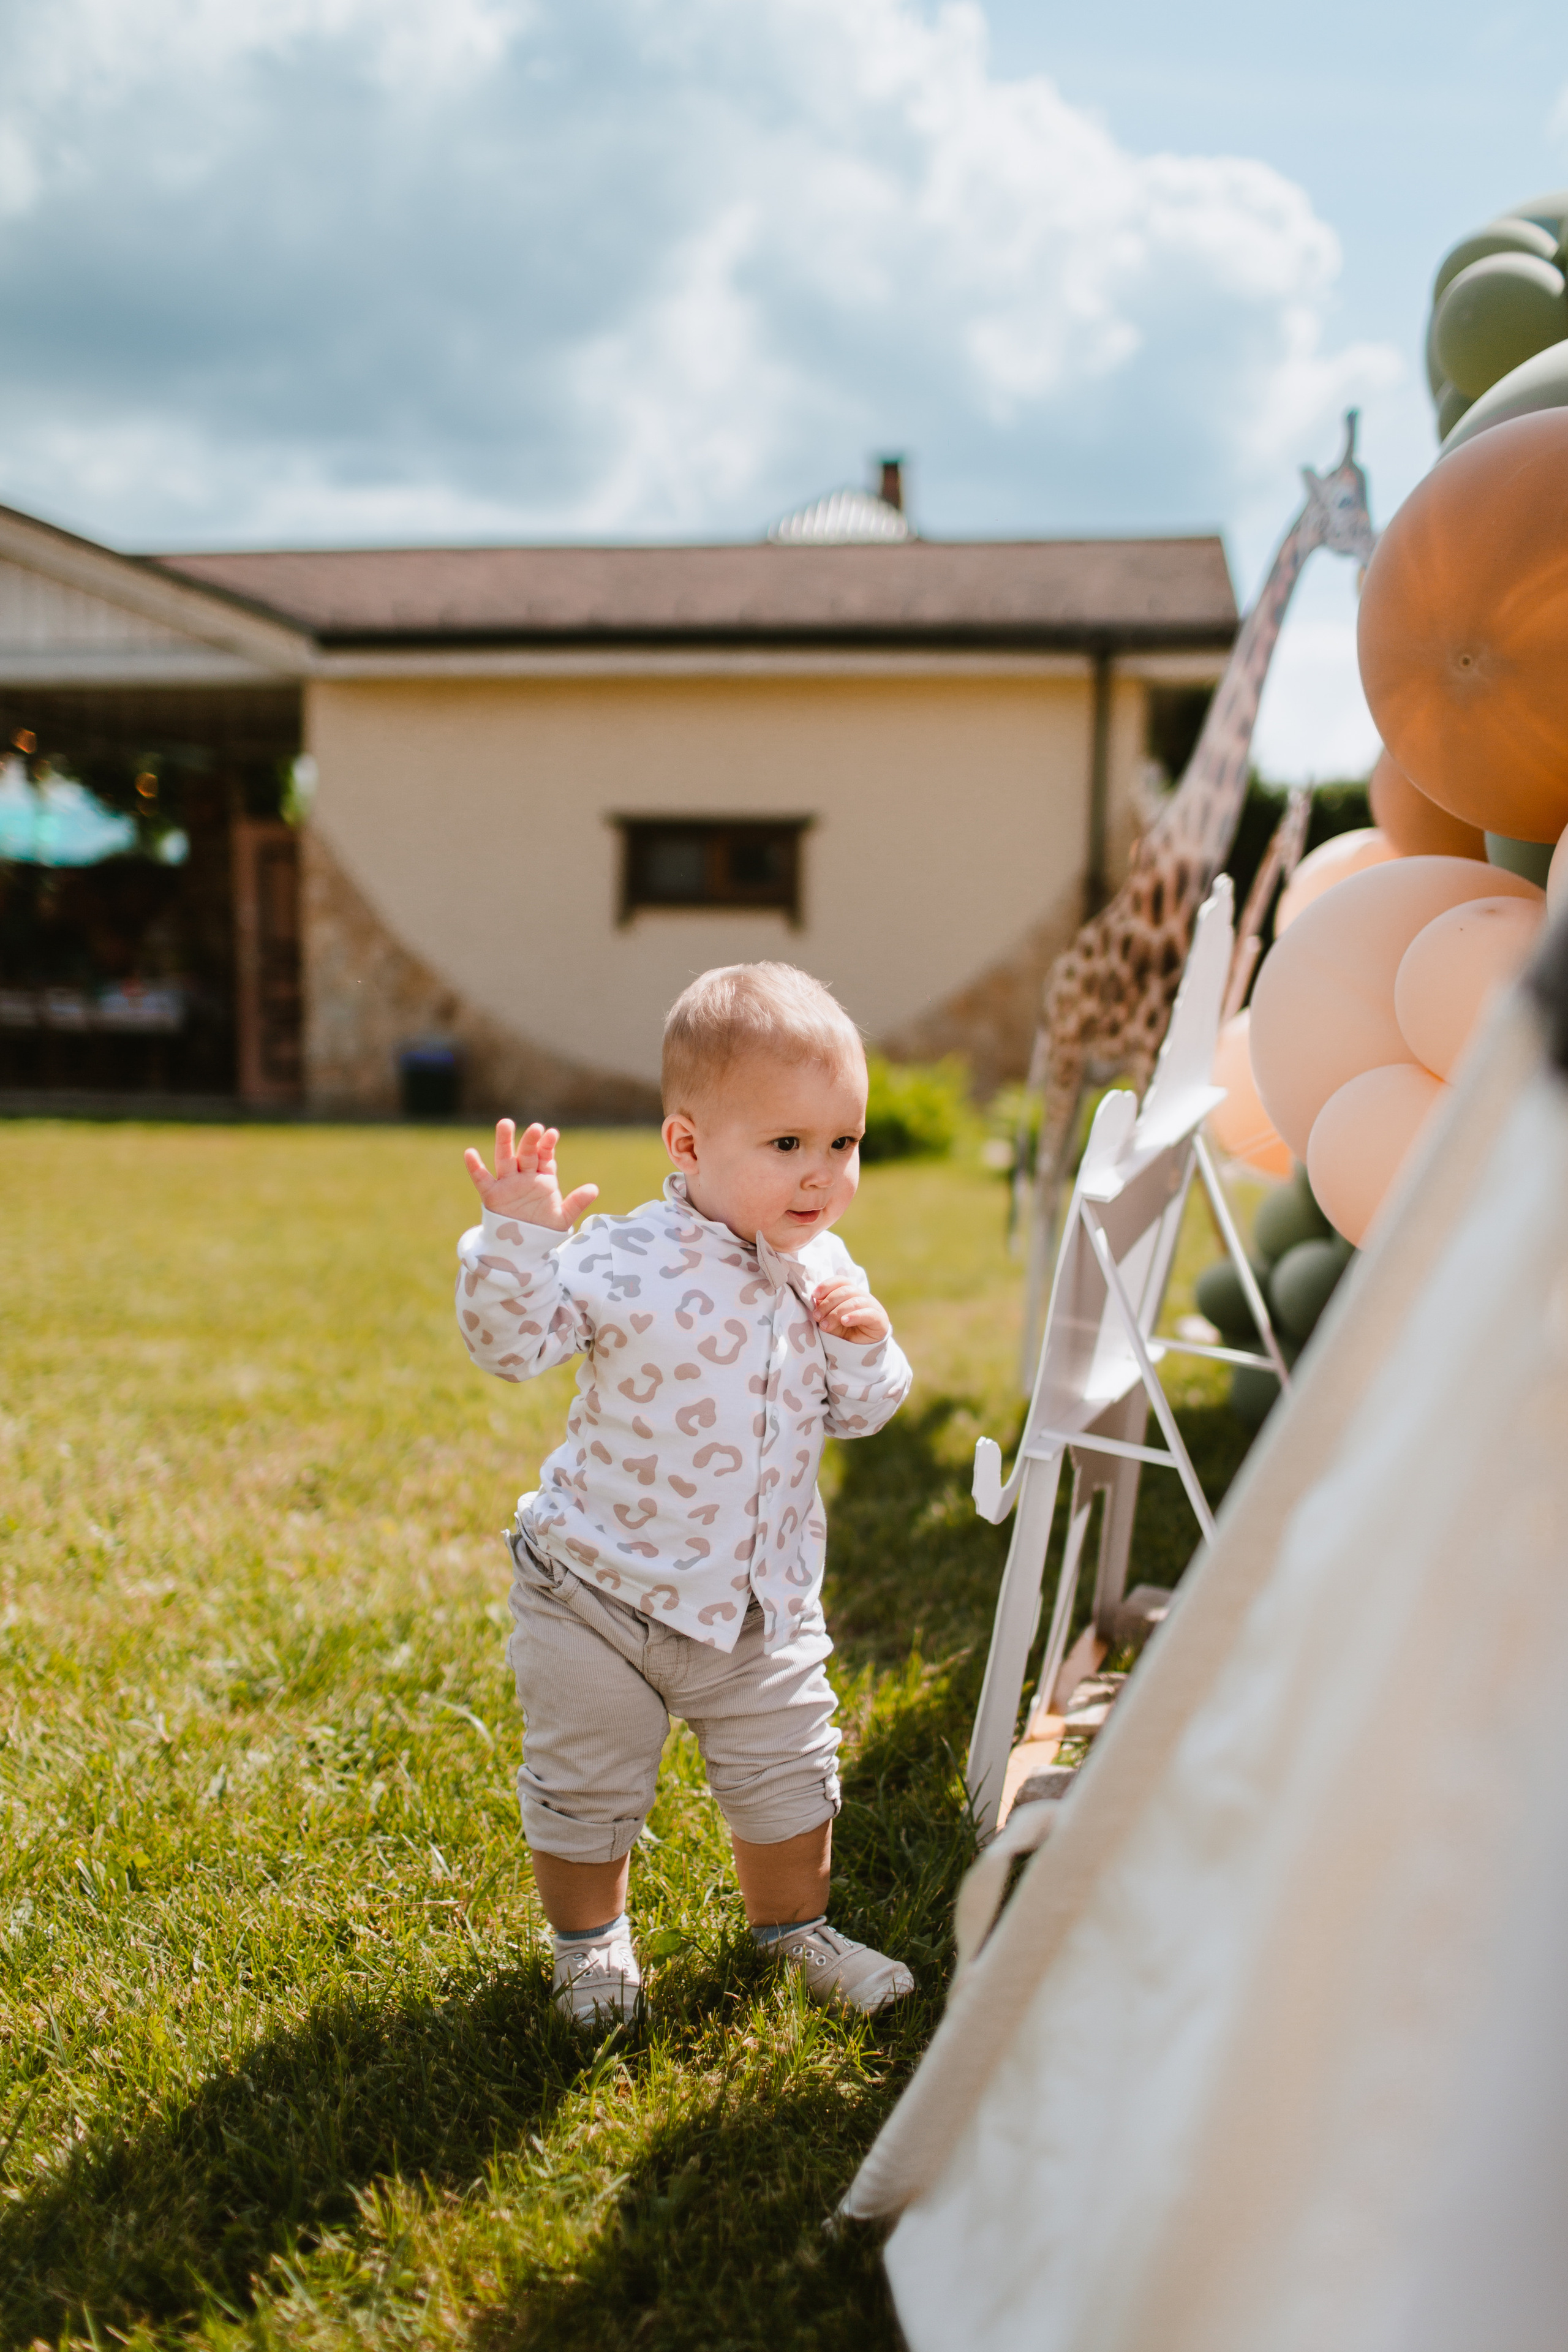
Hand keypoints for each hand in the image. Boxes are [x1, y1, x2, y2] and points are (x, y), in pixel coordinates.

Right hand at [463, 1120, 598, 1230]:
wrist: (523, 1247)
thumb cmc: (544, 1229)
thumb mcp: (563, 1218)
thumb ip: (576, 1203)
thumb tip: (594, 1189)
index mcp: (543, 1178)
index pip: (545, 1157)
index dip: (547, 1145)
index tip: (552, 1133)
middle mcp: (525, 1176)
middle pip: (526, 1154)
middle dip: (530, 1141)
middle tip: (536, 1127)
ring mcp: (508, 1184)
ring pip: (505, 1159)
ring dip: (504, 1143)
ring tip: (505, 1123)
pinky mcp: (492, 1195)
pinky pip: (482, 1179)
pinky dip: (475, 1167)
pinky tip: (470, 1152)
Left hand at [810, 1278, 890, 1342]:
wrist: (862, 1349)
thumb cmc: (845, 1332)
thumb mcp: (831, 1321)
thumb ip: (825, 1310)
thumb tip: (816, 1300)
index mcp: (851, 1292)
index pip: (841, 1281)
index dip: (827, 1285)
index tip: (815, 1295)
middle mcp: (863, 1296)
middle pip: (845, 1291)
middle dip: (828, 1304)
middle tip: (817, 1317)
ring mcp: (873, 1306)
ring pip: (854, 1302)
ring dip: (836, 1313)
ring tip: (825, 1325)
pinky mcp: (880, 1319)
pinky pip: (868, 1314)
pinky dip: (854, 1316)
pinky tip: (844, 1321)